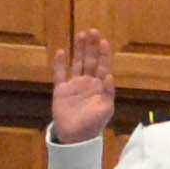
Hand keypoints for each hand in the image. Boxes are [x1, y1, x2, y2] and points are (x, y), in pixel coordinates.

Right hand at [46, 27, 114, 147]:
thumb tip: (109, 76)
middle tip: (92, 31)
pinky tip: (61, 51)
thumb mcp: (106, 109)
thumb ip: (108, 93)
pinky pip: (60, 74)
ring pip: (77, 63)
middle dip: (91, 46)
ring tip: (80, 35)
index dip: (103, 54)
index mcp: (100, 86)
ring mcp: (74, 85)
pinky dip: (60, 63)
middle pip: (90, 60)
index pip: (103, 66)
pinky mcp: (61, 90)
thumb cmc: (94, 124)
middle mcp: (88, 82)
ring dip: (79, 49)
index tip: (103, 41)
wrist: (75, 137)